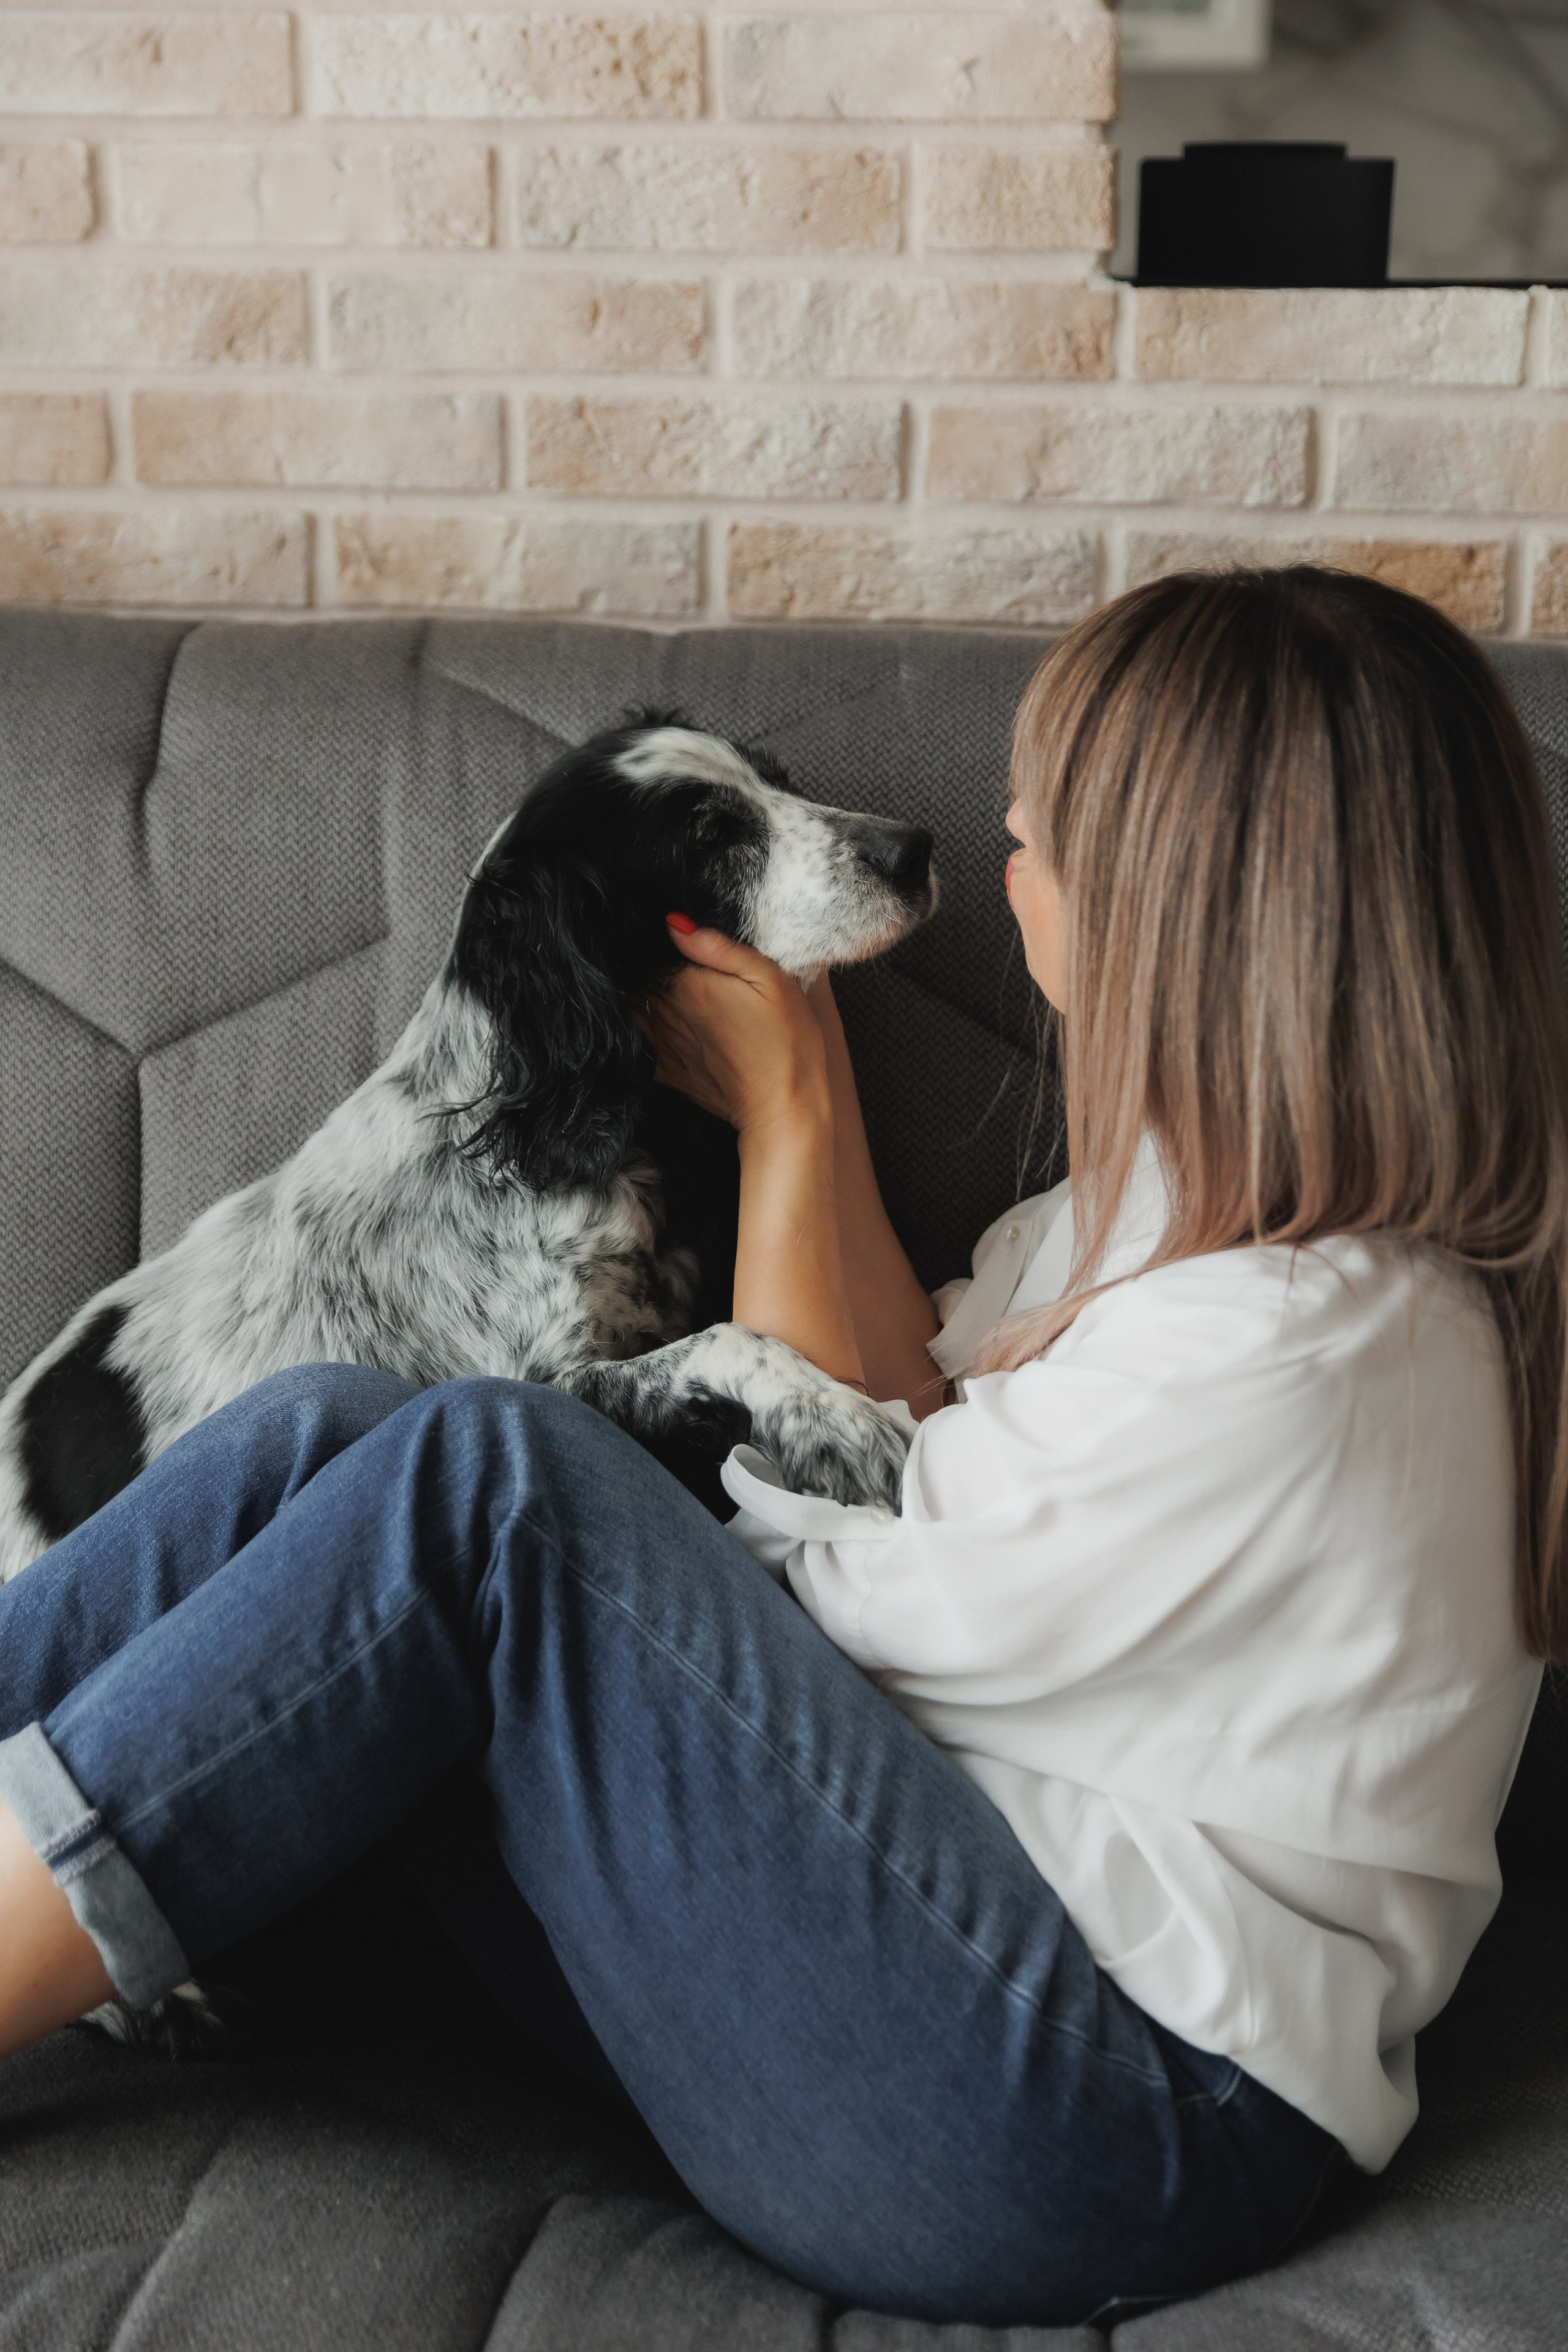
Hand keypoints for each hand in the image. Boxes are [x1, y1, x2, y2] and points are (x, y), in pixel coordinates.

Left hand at [639, 919, 829, 1140]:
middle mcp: (667, 1013)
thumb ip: (718, 948)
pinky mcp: (668, 1072)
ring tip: (641, 987)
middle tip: (645, 960)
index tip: (652, 936)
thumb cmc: (786, 1039)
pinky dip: (631, 1033)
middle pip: (635, 980)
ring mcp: (664, 1045)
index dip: (648, 941)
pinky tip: (642, 1025)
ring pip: (629, 1011)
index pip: (648, 952)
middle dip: (634, 967)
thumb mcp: (769, 978)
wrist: (784, 1106)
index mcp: (687, 983)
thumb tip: (673, 923)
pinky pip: (635, 1046)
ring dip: (631, 997)